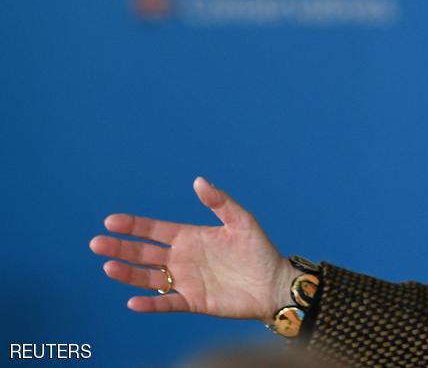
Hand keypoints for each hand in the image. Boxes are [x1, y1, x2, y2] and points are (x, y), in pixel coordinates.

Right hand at [90, 177, 294, 322]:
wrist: (274, 284)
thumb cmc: (260, 251)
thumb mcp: (241, 221)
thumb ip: (220, 202)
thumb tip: (198, 180)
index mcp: (190, 237)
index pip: (154, 230)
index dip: (133, 225)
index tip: (111, 221)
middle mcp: (182, 258)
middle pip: (144, 253)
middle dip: (120, 248)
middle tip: (96, 243)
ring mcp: (185, 281)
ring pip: (148, 278)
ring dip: (128, 274)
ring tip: (108, 267)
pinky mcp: (192, 301)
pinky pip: (166, 303)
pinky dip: (150, 304)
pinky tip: (133, 302)